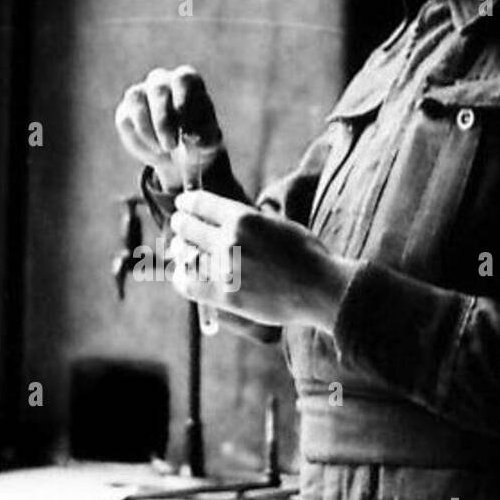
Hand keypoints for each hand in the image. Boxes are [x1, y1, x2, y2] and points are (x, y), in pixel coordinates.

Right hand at [114, 65, 222, 189]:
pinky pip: (125, 121)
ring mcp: (140, 93)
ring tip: (163, 151)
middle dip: (163, 121)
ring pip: (136, 99)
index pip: (182, 79)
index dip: (183, 103)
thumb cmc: (198, 141)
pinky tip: (154, 153)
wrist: (181, 156)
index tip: (186, 130)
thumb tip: (191, 136)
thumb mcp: (209, 143)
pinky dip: (139, 141)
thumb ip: (205, 138)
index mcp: (187, 80)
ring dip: (148, 130)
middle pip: (158, 89)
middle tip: (172, 146)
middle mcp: (162, 80)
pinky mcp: (125, 111)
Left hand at [168, 189, 354, 331]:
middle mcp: (229, 241)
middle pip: (187, 227)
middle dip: (181, 223)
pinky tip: (184, 273)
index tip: (183, 204)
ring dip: (180, 250)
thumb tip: (223, 216)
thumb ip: (248, 219)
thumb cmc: (305, 255)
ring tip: (181, 248)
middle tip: (179, 224)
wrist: (320, 289)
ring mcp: (225, 270)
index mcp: (243, 218)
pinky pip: (188, 284)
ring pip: (185, 255)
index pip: (200, 203)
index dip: (187, 203)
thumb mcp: (276, 224)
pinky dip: (182, 277)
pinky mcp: (225, 296)